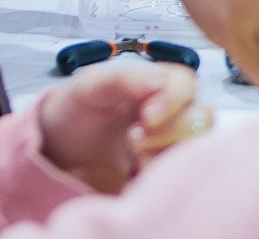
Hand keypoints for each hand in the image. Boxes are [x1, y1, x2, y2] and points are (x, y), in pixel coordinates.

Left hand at [38, 58, 203, 193]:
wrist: (57, 152)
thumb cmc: (75, 110)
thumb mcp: (89, 87)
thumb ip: (122, 79)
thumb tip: (159, 80)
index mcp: (157, 85)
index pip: (186, 85)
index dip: (173, 100)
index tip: (146, 117)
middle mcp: (173, 114)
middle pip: (201, 118)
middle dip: (169, 132)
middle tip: (133, 141)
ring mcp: (169, 145)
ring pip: (196, 149)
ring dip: (167, 155)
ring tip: (134, 161)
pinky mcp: (161, 174)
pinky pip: (181, 178)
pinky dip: (162, 180)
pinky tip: (135, 177)